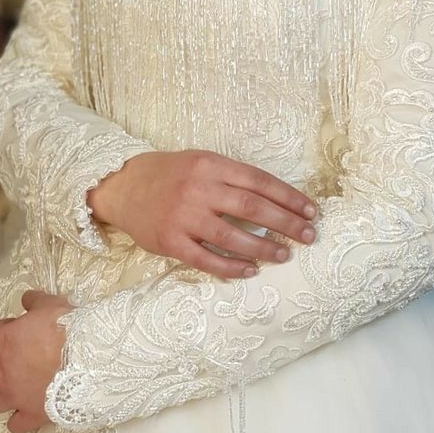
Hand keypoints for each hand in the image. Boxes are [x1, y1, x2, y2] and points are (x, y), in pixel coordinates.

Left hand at [0, 289, 72, 432]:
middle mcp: (0, 372)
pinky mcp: (29, 416)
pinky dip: (19, 420)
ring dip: (2, 395)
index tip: (19, 330)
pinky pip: (14, 426)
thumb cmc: (66, 329)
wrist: (87, 361)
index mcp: (1, 342)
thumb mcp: (51, 304)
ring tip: (18, 390)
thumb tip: (26, 299)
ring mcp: (13, 397)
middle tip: (15, 361)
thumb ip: (34, 301)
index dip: (4, 330)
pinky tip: (30, 412)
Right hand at [88, 149, 317, 279]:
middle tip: (308, 235)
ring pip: (232, 236)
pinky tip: (250, 270)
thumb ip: (232, 178)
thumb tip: (275, 200)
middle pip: (251, 208)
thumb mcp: (202, 162)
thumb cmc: (171, 174)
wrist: (123, 185)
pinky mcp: (170, 241)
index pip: (259, 181)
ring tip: (284, 255)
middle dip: (285, 223)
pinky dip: (231, 267)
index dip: (288, 197)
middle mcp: (199, 189)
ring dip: (262, 247)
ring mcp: (183, 216)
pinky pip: (205, 259)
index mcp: (211, 165)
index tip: (310, 211)